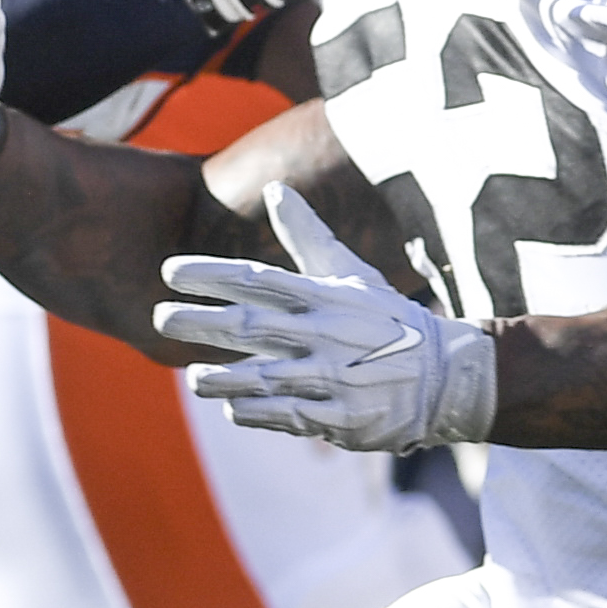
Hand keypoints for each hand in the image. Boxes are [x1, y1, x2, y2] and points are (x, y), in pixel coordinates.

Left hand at [154, 184, 496, 451]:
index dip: (212, 275)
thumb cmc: (387, 320)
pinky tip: (231, 406)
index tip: (169, 271)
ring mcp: (332, 379)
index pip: (259, 280)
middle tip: (159, 317)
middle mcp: (325, 335)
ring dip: (222, 379)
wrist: (446, 377)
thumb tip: (275, 188)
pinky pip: (287, 416)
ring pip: (263, 378)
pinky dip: (257, 412)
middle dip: (201, 322)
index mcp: (324, 297)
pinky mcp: (341, 418)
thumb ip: (307, 236)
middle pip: (251, 327)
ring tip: (193, 378)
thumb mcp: (352, 274)